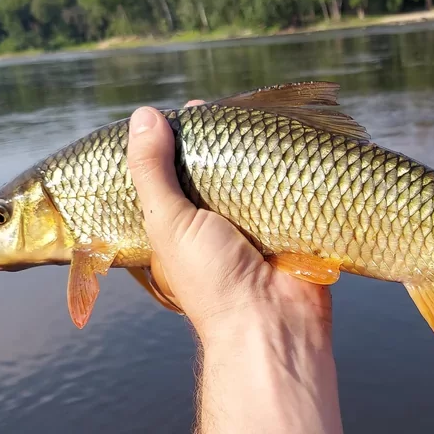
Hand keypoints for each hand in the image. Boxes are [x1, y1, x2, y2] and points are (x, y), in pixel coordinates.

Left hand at [126, 103, 331, 341]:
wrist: (274, 323)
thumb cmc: (212, 281)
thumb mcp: (169, 223)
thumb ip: (152, 170)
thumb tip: (143, 115)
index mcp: (180, 223)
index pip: (173, 170)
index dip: (178, 140)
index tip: (189, 111)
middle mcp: (216, 220)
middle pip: (216, 166)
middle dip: (221, 138)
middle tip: (226, 109)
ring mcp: (256, 221)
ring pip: (253, 171)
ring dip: (256, 147)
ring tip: (257, 115)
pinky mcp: (290, 222)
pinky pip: (289, 185)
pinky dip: (289, 165)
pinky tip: (290, 137)